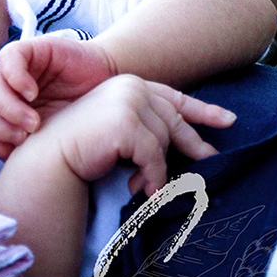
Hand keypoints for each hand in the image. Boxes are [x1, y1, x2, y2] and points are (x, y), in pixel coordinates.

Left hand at [0, 36, 119, 164]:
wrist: (110, 91)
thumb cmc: (80, 119)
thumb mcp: (47, 140)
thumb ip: (20, 146)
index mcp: (0, 112)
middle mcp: (3, 90)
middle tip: (24, 136)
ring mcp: (14, 69)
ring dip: (7, 107)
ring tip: (33, 122)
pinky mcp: (29, 50)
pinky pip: (8, 58)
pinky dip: (15, 77)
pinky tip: (31, 93)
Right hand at [23, 75, 223, 196]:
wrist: (48, 159)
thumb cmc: (80, 150)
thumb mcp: (120, 135)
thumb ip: (147, 132)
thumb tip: (188, 150)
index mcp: (129, 85)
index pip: (173, 98)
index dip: (203, 111)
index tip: (228, 121)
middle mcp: (131, 87)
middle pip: (173, 122)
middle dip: (191, 146)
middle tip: (212, 162)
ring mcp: (128, 102)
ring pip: (164, 141)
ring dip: (157, 170)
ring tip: (146, 189)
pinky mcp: (126, 123)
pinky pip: (153, 156)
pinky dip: (151, 177)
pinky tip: (142, 191)